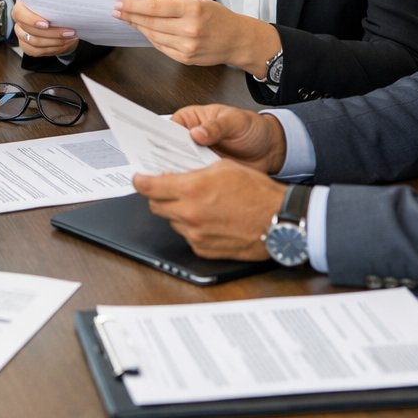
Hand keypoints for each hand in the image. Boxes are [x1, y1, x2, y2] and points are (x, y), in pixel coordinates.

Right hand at [13, 0, 77, 56]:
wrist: (60, 23)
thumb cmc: (57, 9)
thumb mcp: (57, 2)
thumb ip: (56, 2)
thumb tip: (65, 4)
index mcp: (22, 4)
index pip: (19, 13)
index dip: (31, 20)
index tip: (47, 24)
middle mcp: (20, 20)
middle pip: (29, 30)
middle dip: (52, 32)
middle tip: (70, 32)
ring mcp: (21, 33)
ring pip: (34, 42)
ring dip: (55, 41)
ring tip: (70, 37)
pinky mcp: (26, 45)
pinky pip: (37, 51)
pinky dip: (53, 48)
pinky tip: (65, 43)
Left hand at [114, 0, 278, 73]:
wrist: (238, 40)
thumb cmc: (218, 17)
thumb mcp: (197, 0)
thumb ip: (170, 1)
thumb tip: (145, 0)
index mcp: (193, 10)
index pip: (155, 8)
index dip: (133, 6)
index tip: (119, 3)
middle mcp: (190, 29)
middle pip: (150, 23)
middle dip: (130, 16)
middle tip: (116, 11)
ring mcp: (187, 47)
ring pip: (153, 36)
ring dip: (138, 27)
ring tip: (128, 19)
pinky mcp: (185, 59)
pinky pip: (161, 47)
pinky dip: (151, 38)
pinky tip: (145, 30)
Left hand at [133, 160, 286, 259]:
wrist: (279, 220)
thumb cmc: (257, 192)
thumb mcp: (223, 167)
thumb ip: (194, 172)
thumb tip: (175, 175)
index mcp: (191, 189)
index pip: (149, 187)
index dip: (140, 181)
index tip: (138, 178)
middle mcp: (189, 214)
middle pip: (155, 206)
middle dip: (159, 196)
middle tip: (168, 189)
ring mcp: (195, 234)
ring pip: (172, 221)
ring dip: (177, 212)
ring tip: (198, 204)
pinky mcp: (203, 249)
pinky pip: (187, 236)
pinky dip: (192, 227)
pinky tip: (209, 219)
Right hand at [170, 102, 286, 172]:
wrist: (270, 150)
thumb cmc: (252, 128)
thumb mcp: (235, 121)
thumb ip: (216, 127)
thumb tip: (198, 132)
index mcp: (191, 120)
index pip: (168, 128)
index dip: (162, 138)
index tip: (160, 147)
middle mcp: (190, 139)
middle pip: (170, 150)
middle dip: (170, 158)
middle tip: (171, 164)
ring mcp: (197, 157)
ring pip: (180, 166)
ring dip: (182, 172)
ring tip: (183, 175)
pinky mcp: (205, 173)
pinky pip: (194, 180)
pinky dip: (194, 183)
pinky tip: (196, 184)